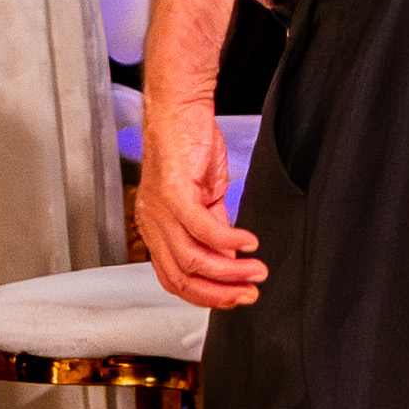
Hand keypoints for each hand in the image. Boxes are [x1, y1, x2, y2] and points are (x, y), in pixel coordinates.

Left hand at [135, 96, 268, 310]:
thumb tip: (230, 260)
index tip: (235, 297)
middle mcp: (153, 223)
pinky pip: (203, 228)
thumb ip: (215, 232)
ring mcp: (160, 210)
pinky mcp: (174, 192)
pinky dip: (230, 240)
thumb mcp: (204, 198)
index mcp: (156, 229)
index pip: (174, 278)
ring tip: (256, 270)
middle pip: (181, 276)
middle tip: (249, 293)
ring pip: (193, 258)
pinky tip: (249, 242)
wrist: (180, 110)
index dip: (206, 295)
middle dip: (220, 292)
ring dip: (230, 270)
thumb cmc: (189, 148)